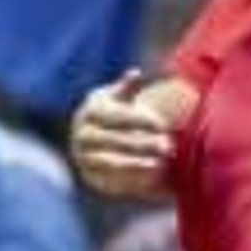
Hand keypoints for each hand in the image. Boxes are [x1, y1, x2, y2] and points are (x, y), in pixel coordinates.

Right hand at [69, 69, 179, 200]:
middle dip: (143, 143)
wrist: (88, 140)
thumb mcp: (115, 97)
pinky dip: (131, 176)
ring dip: (138, 162)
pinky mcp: (89, 175)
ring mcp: (83, 156)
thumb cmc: (109, 113)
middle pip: (116, 139)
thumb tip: (135, 73)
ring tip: (161, 163)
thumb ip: (126, 87)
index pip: (118, 116)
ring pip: (112, 160)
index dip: (141, 120)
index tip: (163, 124)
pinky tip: (151, 174)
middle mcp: (82, 134)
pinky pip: (110, 177)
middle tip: (168, 145)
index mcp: (90, 111)